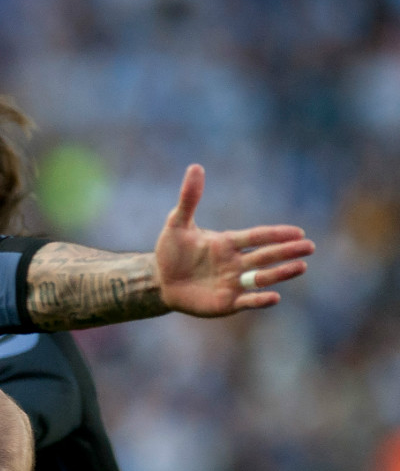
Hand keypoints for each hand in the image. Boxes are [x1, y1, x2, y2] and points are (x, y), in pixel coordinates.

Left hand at [156, 164, 314, 315]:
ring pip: (262, 277)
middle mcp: (236, 263)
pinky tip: (274, 297)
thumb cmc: (172, 251)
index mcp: (228, 243)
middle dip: (287, 251)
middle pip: (266, 256)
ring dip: (281, 273)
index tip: (298, 232)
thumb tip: (195, 167)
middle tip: (309, 247)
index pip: (257, 237)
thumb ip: (189, 199)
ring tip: (301, 267)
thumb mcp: (177, 224)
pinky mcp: (226, 303)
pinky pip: (247, 301)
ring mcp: (233, 283)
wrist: (160, 280)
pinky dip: (260, 300)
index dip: (276, 234)